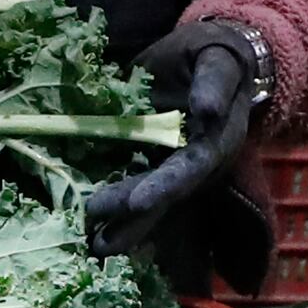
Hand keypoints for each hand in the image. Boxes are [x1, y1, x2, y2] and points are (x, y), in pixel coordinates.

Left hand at [83, 17, 266, 261]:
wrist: (212, 60)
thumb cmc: (214, 57)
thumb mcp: (218, 60)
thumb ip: (215, 83)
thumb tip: (207, 110)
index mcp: (213, 143)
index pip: (187, 170)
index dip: (163, 187)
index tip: (137, 203)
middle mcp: (194, 166)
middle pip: (163, 198)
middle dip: (132, 221)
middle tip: (100, 244)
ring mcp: (173, 170)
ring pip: (148, 205)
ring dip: (122, 229)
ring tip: (93, 250)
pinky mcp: (153, 165)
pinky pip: (134, 192)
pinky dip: (114, 212)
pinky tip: (89, 228)